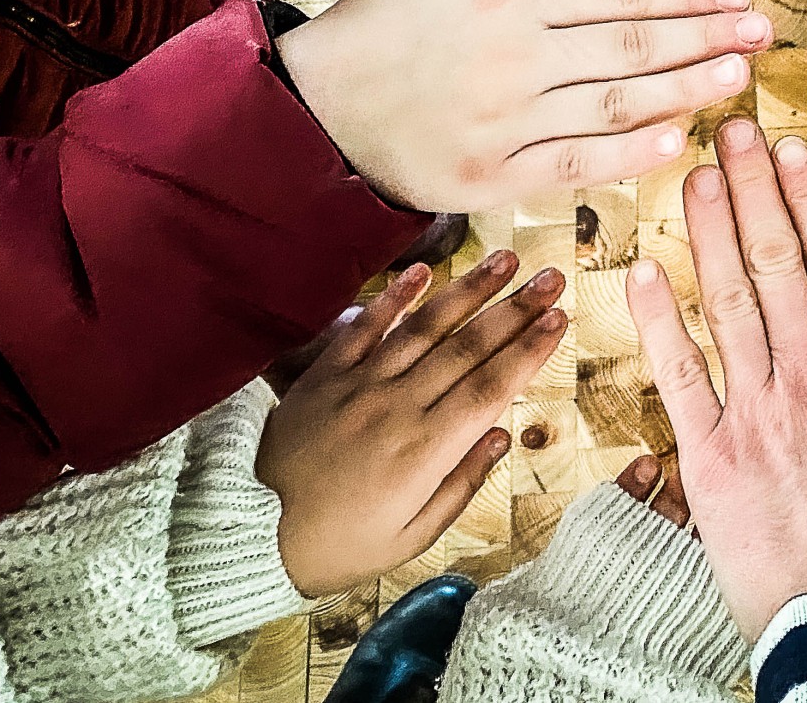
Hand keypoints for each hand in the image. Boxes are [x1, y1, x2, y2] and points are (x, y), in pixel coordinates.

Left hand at [258, 252, 568, 595]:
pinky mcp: (323, 377)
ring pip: (424, 328)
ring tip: (505, 259)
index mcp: (426, 450)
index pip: (491, 387)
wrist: (247, 535)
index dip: (529, 350)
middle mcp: (398, 407)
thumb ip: (461, 485)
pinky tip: (422, 269)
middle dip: (515, 309)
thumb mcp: (410, 537)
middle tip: (551, 277)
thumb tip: (502, 436)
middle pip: (468, 348)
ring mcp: (359, 386)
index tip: (560, 319)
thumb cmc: (337, 547)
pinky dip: (393, 297)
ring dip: (469, 290)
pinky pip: (363, 328)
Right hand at [277, 0, 771, 209]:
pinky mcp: (492, 178)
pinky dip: (629, 153)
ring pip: (617, 102)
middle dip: (706, 33)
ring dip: (687, 87)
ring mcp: (506, 123)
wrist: (308, 109)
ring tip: (739, 73)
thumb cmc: (375, 32)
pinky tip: (676, 139)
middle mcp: (516, 60)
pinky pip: (576, 165)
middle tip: (762, 26)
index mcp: (508, 2)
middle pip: (632, 44)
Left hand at [627, 119, 806, 639]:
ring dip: (709, 230)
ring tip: (695, 170)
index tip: (794, 145)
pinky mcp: (712, 463)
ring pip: (727, 301)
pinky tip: (643, 268)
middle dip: (754, 188)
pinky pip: (677, 379)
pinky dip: (657, 321)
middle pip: (776, 261)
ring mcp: (757, 416)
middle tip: (733, 127)